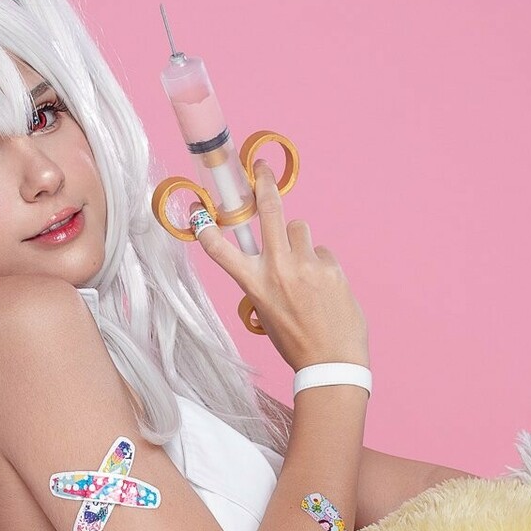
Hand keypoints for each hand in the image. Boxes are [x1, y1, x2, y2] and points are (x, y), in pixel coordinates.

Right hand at [191, 160, 368, 371]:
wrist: (332, 362)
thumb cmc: (297, 342)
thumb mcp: (266, 314)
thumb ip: (265, 282)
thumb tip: (273, 260)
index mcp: (254, 285)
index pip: (221, 250)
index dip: (206, 229)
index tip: (199, 213)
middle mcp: (278, 269)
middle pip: (270, 211)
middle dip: (264, 184)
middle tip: (261, 168)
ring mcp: (307, 264)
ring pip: (299, 229)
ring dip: (299, 241)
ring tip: (304, 269)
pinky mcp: (331, 267)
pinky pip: (322, 252)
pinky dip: (321, 264)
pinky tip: (325, 288)